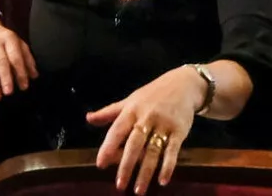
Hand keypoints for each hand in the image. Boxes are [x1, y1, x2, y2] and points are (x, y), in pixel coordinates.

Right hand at [0, 13, 36, 100]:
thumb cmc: (5, 39)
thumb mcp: (19, 43)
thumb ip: (27, 59)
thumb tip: (34, 75)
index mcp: (9, 39)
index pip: (15, 56)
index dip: (20, 71)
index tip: (24, 86)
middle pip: (0, 61)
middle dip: (5, 77)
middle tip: (9, 92)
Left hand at [88, 67, 207, 192]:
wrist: (183, 84)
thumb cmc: (152, 94)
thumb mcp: (130, 100)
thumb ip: (109, 112)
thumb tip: (88, 118)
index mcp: (131, 110)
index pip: (117, 130)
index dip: (108, 147)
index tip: (100, 164)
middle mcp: (146, 117)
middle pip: (134, 144)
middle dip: (126, 165)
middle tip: (119, 185)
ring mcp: (163, 124)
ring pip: (153, 151)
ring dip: (146, 172)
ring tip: (139, 190)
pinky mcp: (179, 130)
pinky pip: (173, 151)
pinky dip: (168, 166)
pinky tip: (163, 180)